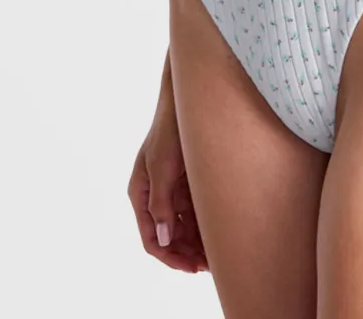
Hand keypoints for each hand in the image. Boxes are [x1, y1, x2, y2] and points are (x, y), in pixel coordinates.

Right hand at [126, 67, 207, 274]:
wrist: (190, 96)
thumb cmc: (171, 127)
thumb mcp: (163, 165)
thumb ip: (160, 202)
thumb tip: (162, 239)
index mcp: (141, 192)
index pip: (151, 238)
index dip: (171, 257)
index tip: (192, 267)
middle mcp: (154, 194)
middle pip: (168, 236)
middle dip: (187, 253)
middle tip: (211, 265)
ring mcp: (171, 187)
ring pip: (183, 226)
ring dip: (197, 241)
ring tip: (219, 253)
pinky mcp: (186, 179)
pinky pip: (194, 210)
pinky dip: (204, 223)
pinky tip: (221, 232)